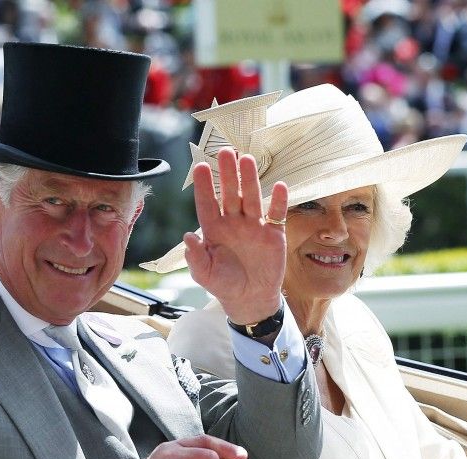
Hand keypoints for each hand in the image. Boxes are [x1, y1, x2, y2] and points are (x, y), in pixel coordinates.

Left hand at [185, 148, 288, 324]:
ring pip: (251, 198)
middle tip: (225, 152)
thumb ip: (196, 258)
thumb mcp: (205, 275)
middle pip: (229, 193)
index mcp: (214, 229)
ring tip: (247, 160)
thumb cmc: (224, 285)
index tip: (199, 167)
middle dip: (227, 173)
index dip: (203, 186)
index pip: (207, 203)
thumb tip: (188, 238)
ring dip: (249, 180)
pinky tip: (279, 186)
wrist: (251, 299)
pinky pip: (276, 214)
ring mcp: (254, 226)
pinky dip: (279, 201)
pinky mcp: (273, 234)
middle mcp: (233, 222)